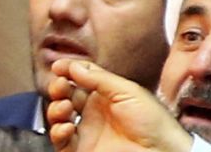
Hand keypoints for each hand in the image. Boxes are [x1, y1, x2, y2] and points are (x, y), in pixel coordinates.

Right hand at [47, 59, 193, 151]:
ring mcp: (87, 132)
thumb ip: (99, 78)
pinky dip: (58, 133)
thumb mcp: (129, 91)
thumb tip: (73, 66)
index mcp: (105, 96)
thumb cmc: (155, 123)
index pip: (79, 79)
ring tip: (65, 107)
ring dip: (55, 109)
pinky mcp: (82, 150)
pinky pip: (60, 142)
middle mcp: (94, 113)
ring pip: (58, 117)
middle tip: (60, 86)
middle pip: (65, 96)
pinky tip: (67, 127)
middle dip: (58, 88)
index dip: (67, 71)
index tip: (58, 66)